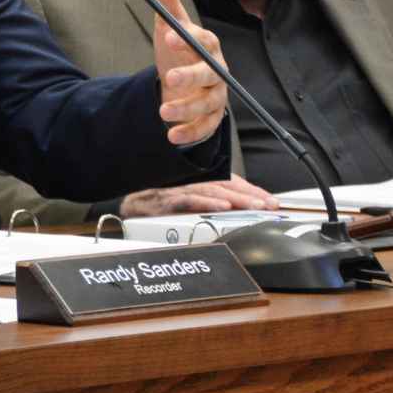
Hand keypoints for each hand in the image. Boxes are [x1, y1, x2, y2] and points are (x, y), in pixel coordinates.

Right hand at [119, 176, 277, 217]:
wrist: (121, 208)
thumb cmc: (153, 206)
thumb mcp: (184, 203)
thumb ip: (206, 203)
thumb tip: (236, 210)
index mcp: (196, 182)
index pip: (229, 184)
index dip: (251, 191)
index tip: (272, 201)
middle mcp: (188, 183)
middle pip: (225, 187)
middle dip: (250, 196)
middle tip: (270, 205)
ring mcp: (177, 191)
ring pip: (211, 192)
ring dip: (236, 199)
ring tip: (255, 206)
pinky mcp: (165, 201)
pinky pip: (188, 201)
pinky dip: (206, 203)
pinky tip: (223, 208)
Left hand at [151, 0, 228, 146]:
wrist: (180, 83)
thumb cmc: (177, 49)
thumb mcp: (167, 23)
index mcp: (206, 45)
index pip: (203, 40)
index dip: (188, 38)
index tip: (169, 36)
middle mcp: (215, 70)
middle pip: (210, 73)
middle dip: (191, 76)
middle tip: (170, 78)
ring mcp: (215, 95)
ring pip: (207, 103)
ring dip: (186, 109)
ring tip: (163, 113)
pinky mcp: (211, 118)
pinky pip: (205, 127)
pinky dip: (189, 133)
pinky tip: (172, 136)